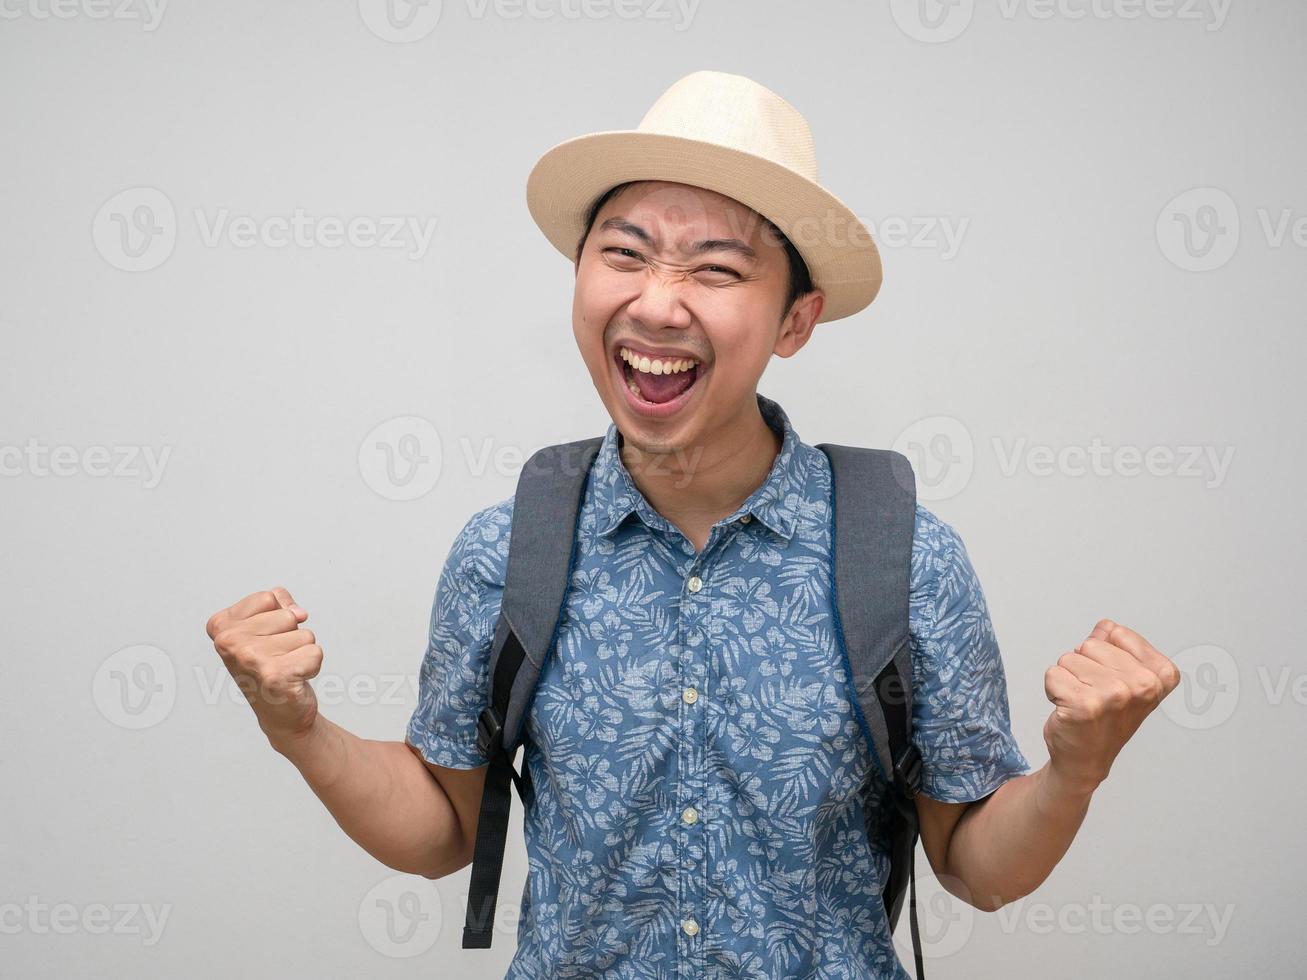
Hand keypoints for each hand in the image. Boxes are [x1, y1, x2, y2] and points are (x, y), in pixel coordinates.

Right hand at [206, 587, 322, 746]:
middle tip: (277, 658)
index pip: (269, 597)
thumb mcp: (266, 623)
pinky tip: (294, 680)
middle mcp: (229, 642)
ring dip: (301, 651)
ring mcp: (250, 660)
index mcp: (221, 625)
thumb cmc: (271, 664)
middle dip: (291, 635)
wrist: (280, 712)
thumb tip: (298, 613)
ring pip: (305, 634)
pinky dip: (312, 666)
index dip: (277, 615)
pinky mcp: (275, 677)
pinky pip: (315, 652)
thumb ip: (279, 602)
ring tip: (285, 668)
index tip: (265, 638)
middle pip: (288, 616)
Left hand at [1042, 619, 1180, 795]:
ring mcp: (1116, 695)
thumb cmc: (1104, 717)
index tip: (1112, 681)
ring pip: (1069, 658)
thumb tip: (1106, 626)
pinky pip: (1053, 674)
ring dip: (1068, 679)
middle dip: (1083, 666)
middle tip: (1094, 695)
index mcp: (1161, 674)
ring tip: (1082, 702)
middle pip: (1089, 644)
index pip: (1114, 632)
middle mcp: (1144, 685)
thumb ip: (1114, 645)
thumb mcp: (1122, 676)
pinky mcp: (1086, 705)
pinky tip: (1068, 710)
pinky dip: (1053, 689)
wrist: (1086, 759)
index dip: (1104, 654)